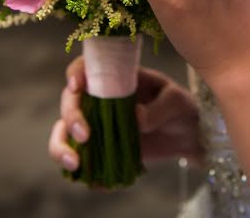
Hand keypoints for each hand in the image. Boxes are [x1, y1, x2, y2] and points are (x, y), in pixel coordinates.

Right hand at [48, 56, 202, 171]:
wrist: (188, 134)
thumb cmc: (181, 108)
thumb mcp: (177, 102)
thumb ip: (158, 108)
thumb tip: (137, 118)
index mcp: (116, 77)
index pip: (87, 67)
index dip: (76, 73)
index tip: (77, 86)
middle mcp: (100, 98)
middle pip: (70, 101)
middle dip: (71, 117)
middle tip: (84, 136)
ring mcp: (98, 123)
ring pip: (65, 131)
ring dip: (61, 146)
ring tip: (74, 164)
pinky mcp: (101, 147)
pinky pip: (82, 158)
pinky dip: (83, 171)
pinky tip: (94, 182)